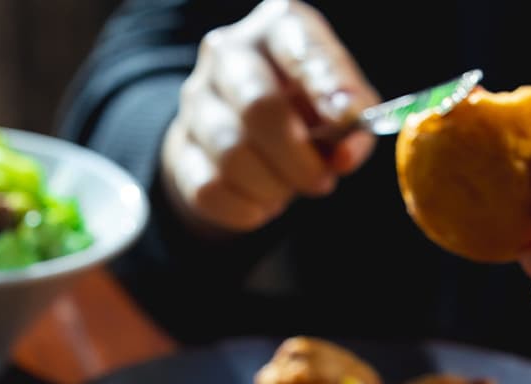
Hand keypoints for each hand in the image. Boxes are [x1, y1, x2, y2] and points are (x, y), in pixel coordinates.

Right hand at [158, 0, 377, 235]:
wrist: (242, 131)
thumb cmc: (301, 109)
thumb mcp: (337, 104)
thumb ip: (352, 125)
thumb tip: (344, 156)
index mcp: (276, 27)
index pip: (301, 49)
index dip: (328, 86)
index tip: (349, 120)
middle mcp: (228, 53)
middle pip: (259, 107)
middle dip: (298, 157)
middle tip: (321, 181)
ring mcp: (195, 100)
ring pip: (232, 155)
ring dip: (273, 187)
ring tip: (289, 191)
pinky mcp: (179, 147)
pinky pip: (208, 189)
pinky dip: (245, 209)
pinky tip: (262, 205)